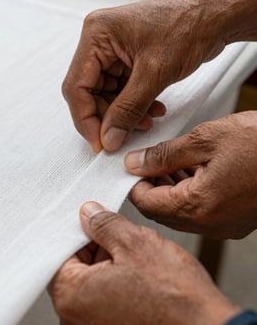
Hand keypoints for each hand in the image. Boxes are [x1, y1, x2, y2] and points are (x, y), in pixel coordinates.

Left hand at [49, 202, 238, 324]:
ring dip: (104, 261)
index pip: (57, 253)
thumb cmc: (173, 296)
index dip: (76, 231)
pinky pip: (101, 296)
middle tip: (113, 232)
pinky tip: (133, 269)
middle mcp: (75, 317)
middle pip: (72, 267)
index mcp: (72, 296)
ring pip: (88, 280)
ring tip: (130, 253)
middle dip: (92, 245)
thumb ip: (103, 224)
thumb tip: (88, 214)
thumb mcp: (135, 243)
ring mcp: (93, 324)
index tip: (88, 219)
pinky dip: (112, 278)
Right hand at [62, 0, 226, 151]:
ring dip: (123, 114)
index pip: (76, 86)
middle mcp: (100, 43)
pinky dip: (134, 105)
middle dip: (108, 117)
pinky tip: (152, 110)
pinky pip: (121, 91)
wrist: (215, 17)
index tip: (98, 142)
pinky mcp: (126, 60)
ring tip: (146, 122)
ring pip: (106, 95)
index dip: (85, 119)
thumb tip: (109, 137)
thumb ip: (128, 109)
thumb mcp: (154, 73)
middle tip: (120, 136)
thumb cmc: (188, 26)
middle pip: (89, 93)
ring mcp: (113, 52)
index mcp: (97, 35)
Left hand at [125, 111, 256, 238]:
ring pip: (178, 211)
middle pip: (160, 211)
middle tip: (148, 160)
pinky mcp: (235, 219)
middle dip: (149, 186)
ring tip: (167, 161)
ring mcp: (224, 225)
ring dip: (167, 188)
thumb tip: (134, 163)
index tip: (130, 166)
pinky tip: (188, 170)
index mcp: (197, 207)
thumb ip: (163, 155)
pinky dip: (186, 192)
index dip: (132, 184)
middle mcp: (209, 224)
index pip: (145, 204)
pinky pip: (198, 211)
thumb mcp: (204, 139)